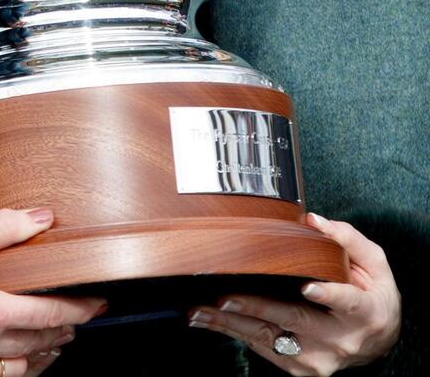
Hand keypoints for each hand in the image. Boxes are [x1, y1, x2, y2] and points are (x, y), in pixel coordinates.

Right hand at [0, 208, 105, 376]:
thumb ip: (1, 229)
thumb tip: (41, 218)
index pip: (47, 315)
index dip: (78, 309)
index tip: (97, 302)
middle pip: (38, 345)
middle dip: (64, 331)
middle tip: (81, 318)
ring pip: (19, 372)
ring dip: (43, 357)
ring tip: (56, 343)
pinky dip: (15, 374)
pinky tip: (18, 364)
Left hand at [188, 213, 400, 374]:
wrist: (378, 341)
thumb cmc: (373, 295)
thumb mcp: (374, 264)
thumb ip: (347, 239)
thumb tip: (312, 220)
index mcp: (364, 312)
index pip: (347, 303)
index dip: (328, 296)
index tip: (309, 288)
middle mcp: (340, 340)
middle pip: (295, 321)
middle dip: (257, 309)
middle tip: (227, 299)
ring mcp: (319, 358)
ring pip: (271, 340)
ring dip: (234, 326)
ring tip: (204, 313)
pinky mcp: (300, 367)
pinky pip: (265, 350)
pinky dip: (237, 334)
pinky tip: (214, 322)